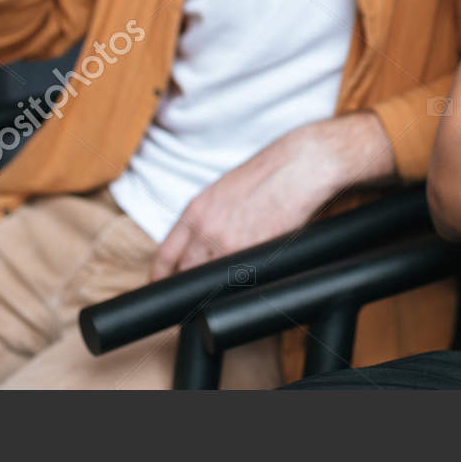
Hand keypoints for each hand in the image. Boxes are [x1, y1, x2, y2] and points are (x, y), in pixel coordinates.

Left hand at [147, 114, 394, 280]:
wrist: (300, 166)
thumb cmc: (269, 173)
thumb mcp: (224, 190)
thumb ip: (207, 219)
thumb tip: (203, 245)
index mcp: (196, 211)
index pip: (166, 255)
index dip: (161, 277)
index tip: (162, 286)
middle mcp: (207, 228)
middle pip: (185, 274)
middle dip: (189, 286)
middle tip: (195, 296)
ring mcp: (229, 244)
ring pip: (211, 283)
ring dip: (217, 289)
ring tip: (228, 288)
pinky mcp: (255, 254)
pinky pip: (241, 282)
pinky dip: (243, 286)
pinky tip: (252, 281)